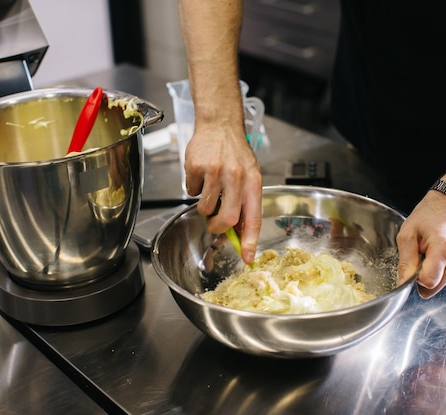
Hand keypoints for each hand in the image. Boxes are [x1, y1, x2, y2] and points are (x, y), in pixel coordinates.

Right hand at [183, 120, 262, 264]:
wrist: (220, 125)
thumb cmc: (236, 152)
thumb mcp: (250, 175)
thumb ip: (246, 202)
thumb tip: (240, 233)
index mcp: (253, 182)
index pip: (253, 218)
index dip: (250, 241)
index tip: (248, 258)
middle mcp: (236, 177)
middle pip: (227, 218)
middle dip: (218, 228)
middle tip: (214, 223)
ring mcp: (215, 172)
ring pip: (205, 208)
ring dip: (204, 206)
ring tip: (209, 189)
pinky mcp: (196, 167)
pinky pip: (191, 191)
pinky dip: (194, 188)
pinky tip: (201, 174)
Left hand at [396, 191, 445, 297]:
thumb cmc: (427, 216)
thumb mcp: (407, 234)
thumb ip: (405, 261)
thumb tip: (403, 283)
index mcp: (444, 250)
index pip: (428, 282)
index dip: (415, 278)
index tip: (412, 264)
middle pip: (434, 286)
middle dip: (422, 277)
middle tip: (419, 257)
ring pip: (439, 285)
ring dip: (430, 273)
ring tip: (428, 253)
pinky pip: (445, 279)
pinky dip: (437, 271)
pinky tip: (436, 256)